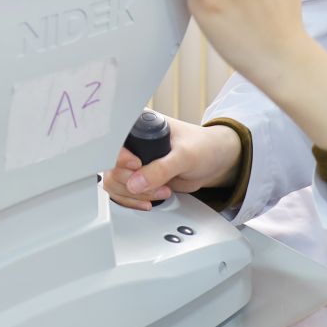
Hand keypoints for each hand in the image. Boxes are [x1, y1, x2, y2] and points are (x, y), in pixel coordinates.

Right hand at [103, 118, 242, 210]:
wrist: (215, 163)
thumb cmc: (204, 148)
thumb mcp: (185, 156)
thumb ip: (161, 169)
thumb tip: (135, 183)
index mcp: (139, 125)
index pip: (114, 143)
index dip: (120, 158)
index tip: (137, 166)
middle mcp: (132, 143)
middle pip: (111, 167)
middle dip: (133, 182)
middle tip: (158, 184)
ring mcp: (133, 162)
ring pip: (114, 182)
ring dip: (135, 194)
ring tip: (161, 192)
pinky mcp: (137, 178)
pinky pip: (122, 193)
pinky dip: (133, 200)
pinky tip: (149, 201)